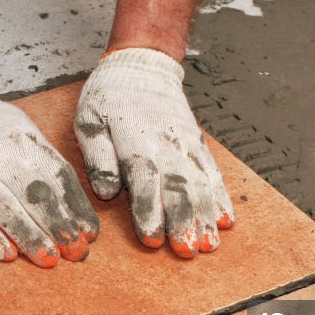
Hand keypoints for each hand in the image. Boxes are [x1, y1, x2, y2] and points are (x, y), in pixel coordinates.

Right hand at [0, 84, 98, 267]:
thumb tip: (71, 202)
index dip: (77, 208)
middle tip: (77, 253)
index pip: (59, 177)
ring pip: (8, 210)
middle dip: (61, 227)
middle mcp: (2, 157)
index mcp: (25, 141)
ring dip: (31, 237)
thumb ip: (43, 159)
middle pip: (38, 196)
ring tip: (49, 260)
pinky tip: (5, 255)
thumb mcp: (19, 127)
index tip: (89, 233)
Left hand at [74, 48, 235, 257]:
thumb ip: (97, 156)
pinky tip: (225, 220)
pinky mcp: (198, 145)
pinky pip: (213, 174)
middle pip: (177, 188)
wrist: (143, 64)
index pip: (143, 181)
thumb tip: (104, 192)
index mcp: (133, 141)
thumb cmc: (109, 96)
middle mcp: (165, 146)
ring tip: (209, 245)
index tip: (151, 239)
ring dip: (205, 217)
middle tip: (186, 251)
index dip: (148, 211)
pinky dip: (221, 198)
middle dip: (183, 222)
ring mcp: (185, 146)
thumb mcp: (89, 119)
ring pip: (199, 185)